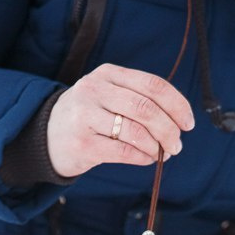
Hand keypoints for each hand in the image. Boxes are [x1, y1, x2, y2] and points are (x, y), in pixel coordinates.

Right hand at [47, 63, 194, 177]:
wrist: (45, 136)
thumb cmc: (88, 118)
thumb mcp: (108, 96)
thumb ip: (138, 101)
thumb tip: (177, 122)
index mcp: (108, 75)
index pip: (152, 85)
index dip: (177, 105)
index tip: (189, 123)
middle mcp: (95, 91)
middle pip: (146, 109)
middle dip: (169, 130)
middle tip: (177, 145)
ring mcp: (86, 117)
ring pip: (136, 131)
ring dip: (156, 146)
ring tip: (162, 154)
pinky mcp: (83, 144)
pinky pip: (124, 152)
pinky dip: (142, 157)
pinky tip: (147, 159)